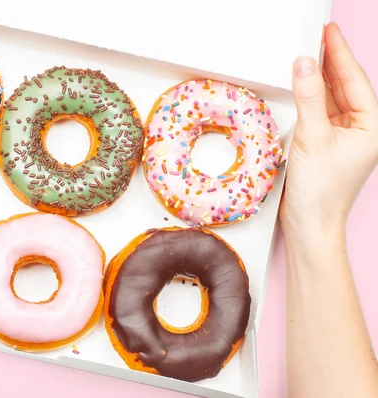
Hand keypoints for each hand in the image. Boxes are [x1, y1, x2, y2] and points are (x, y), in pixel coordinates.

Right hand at [280, 23, 377, 231]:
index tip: (328, 30)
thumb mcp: (313, 137)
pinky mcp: (326, 144)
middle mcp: (362, 129)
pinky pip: (320, 112)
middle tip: (316, 36)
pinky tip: (300, 85)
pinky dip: (310, 97)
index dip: (340, 53)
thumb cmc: (321, 190)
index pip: (355, 80)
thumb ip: (308, 97)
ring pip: (331, 98)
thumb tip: (303, 63)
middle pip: (345, 86)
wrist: (310, 225)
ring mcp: (344, 136)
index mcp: (373, 126)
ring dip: (318, 78)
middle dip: (330, 61)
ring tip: (306, 54)